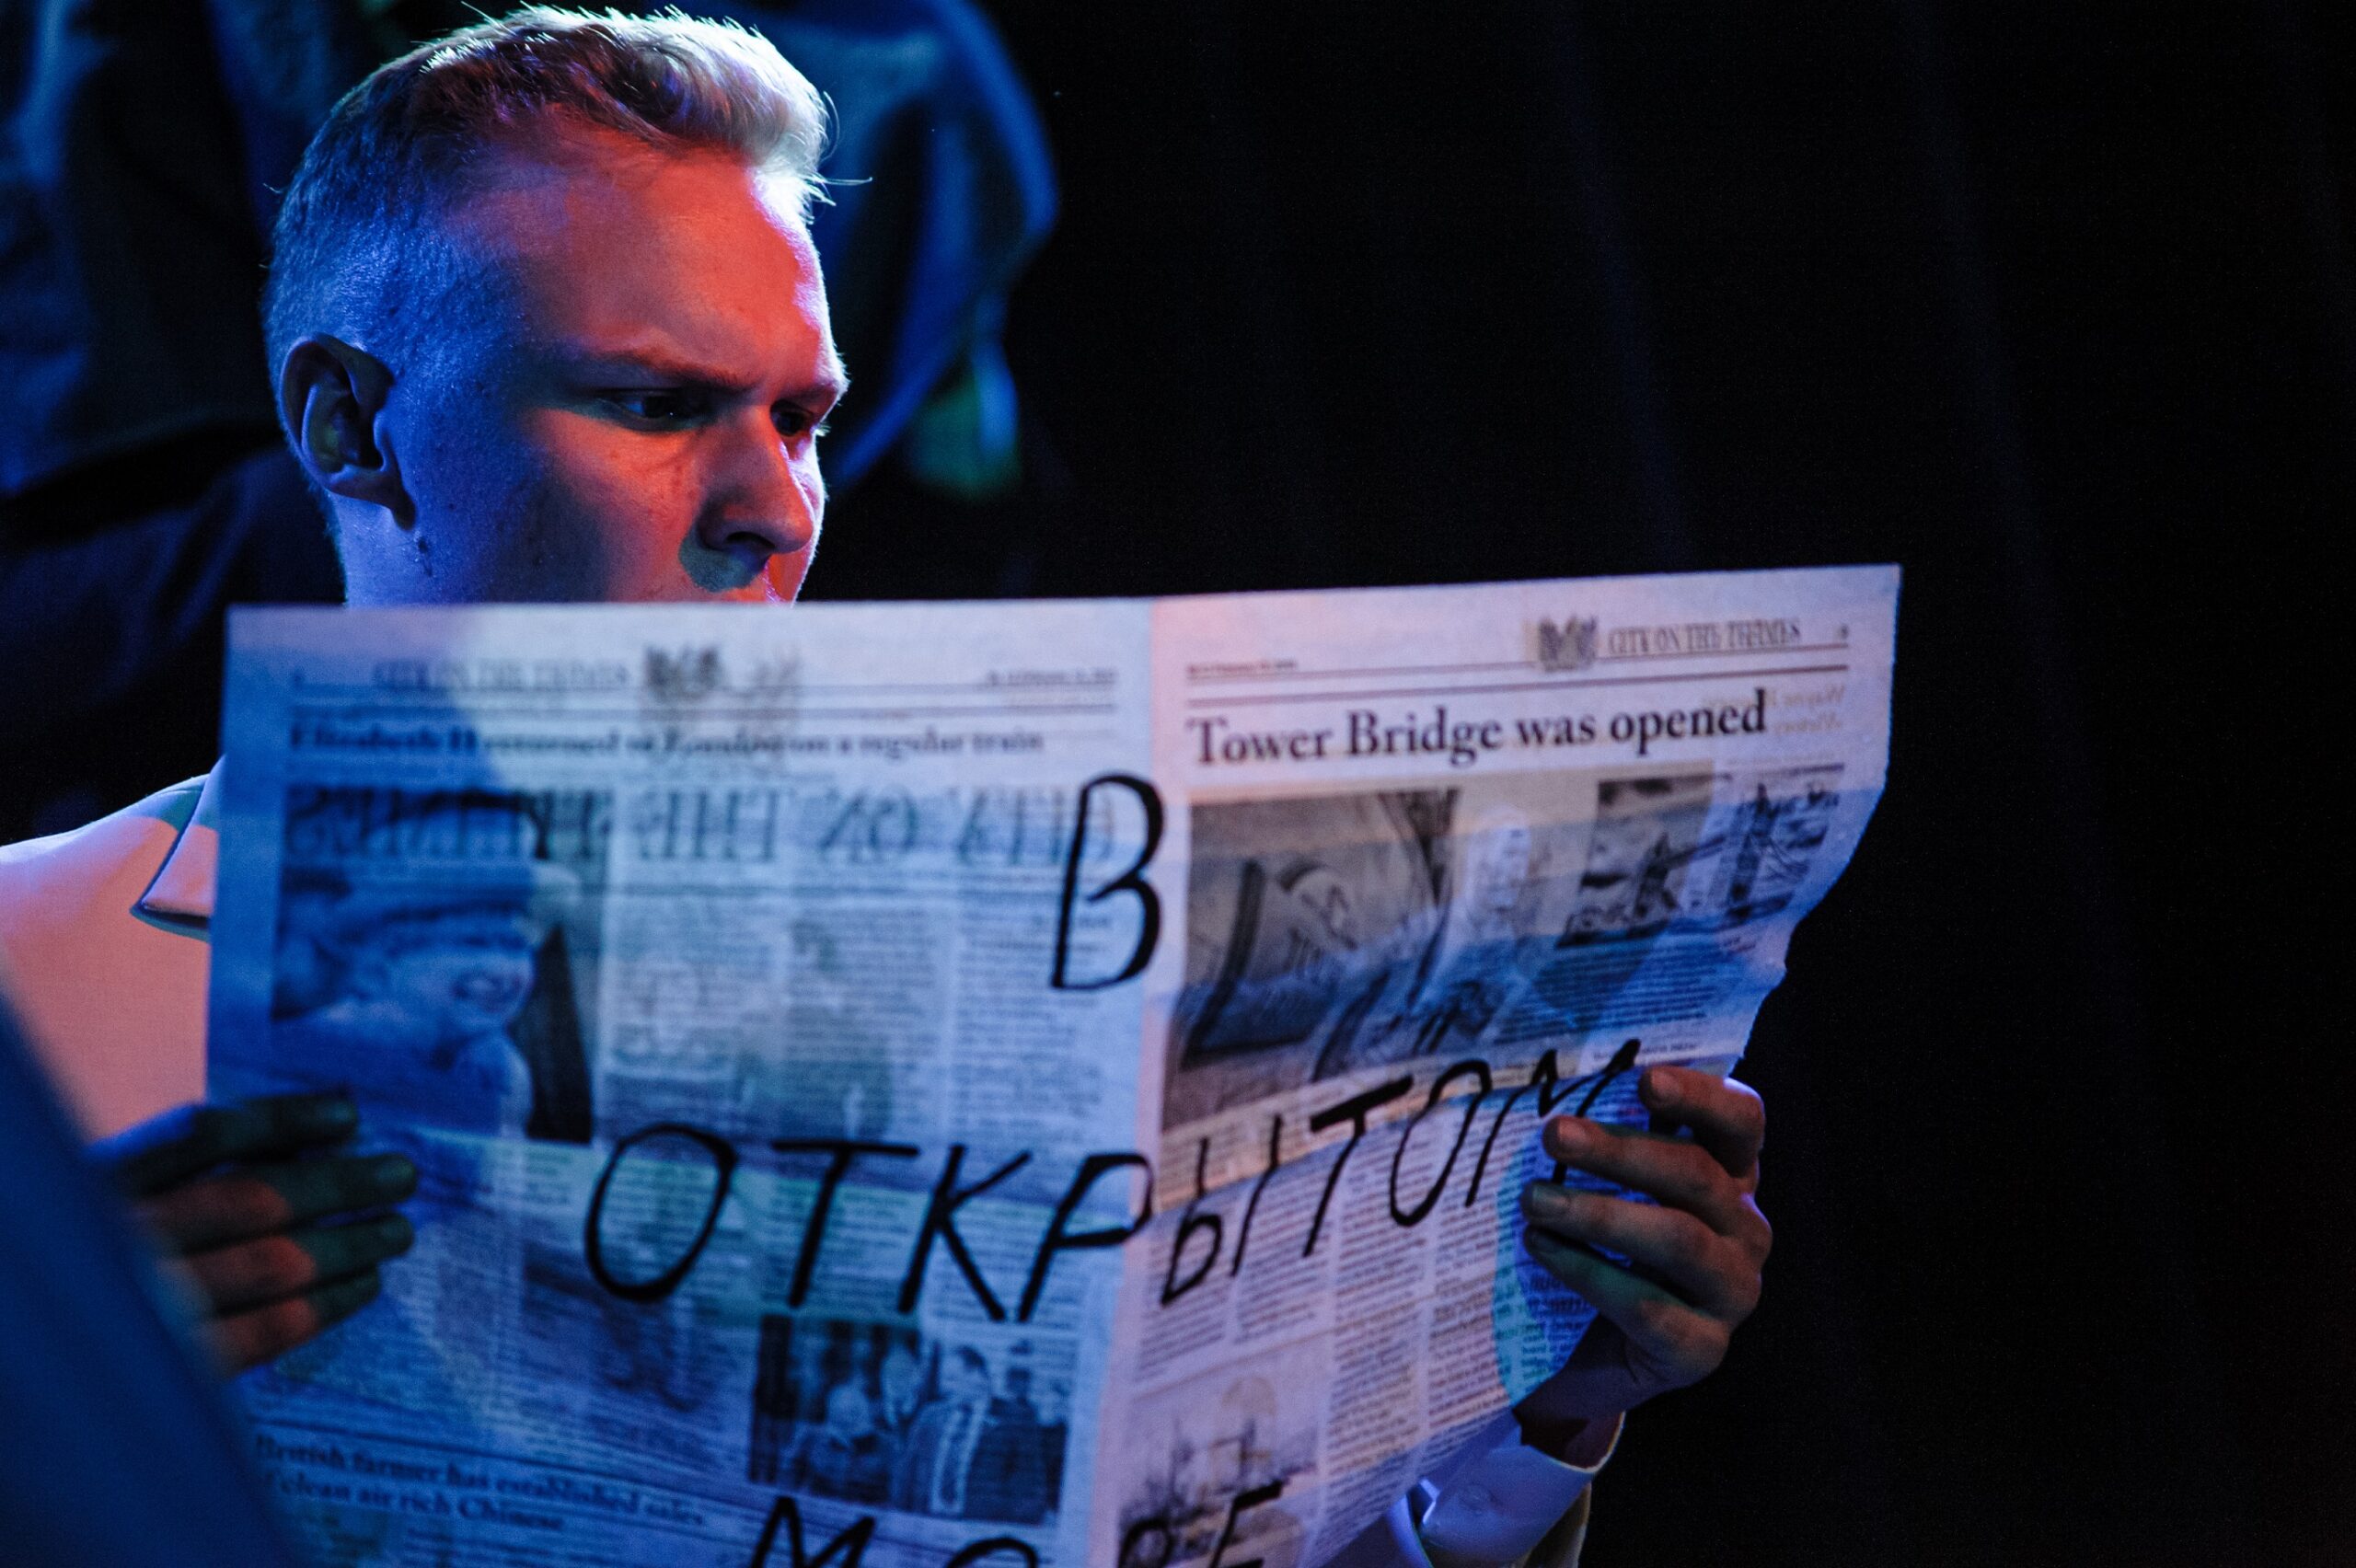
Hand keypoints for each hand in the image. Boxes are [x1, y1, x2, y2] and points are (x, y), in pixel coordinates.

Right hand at [96, 1091, 418, 1371]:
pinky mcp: (172, 1370)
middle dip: (338, 1185)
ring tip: (396, 1231)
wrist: (44, 1371)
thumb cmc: (88, 1266)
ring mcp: (148, 1310)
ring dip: (347, 1245)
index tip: (347, 1115)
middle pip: (253, 1200)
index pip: (204, 1138)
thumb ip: (179, 1170)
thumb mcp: (108, 1199)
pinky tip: (363, 1285)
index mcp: (101, 1190)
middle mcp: (124, 1245)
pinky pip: (264, 1333)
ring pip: (270, 1267)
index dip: (286, 1121)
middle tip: (401, 1175)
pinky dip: (324, 1304)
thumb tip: (302, 1134)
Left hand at [1513, 1066, 1769, 1449]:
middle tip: (1554, 1135)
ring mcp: (1732, 1292)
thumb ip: (1601, 1142)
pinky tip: (1540, 1248)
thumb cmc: (1599, 1249)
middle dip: (1621, 1150)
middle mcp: (1746, 1230)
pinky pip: (1647, 1306)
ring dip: (1599, 1214)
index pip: (1741, 1121)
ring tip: (1533, 1200)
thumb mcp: (1609, 1188)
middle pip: (1696, 1176)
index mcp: (1731, 1176)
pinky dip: (1588, 1272)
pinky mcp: (1702, 1349)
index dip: (1702, 1096)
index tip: (1646, 1080)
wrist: (1590, 1358)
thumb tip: (1548, 1092)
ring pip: (1678, 1240)